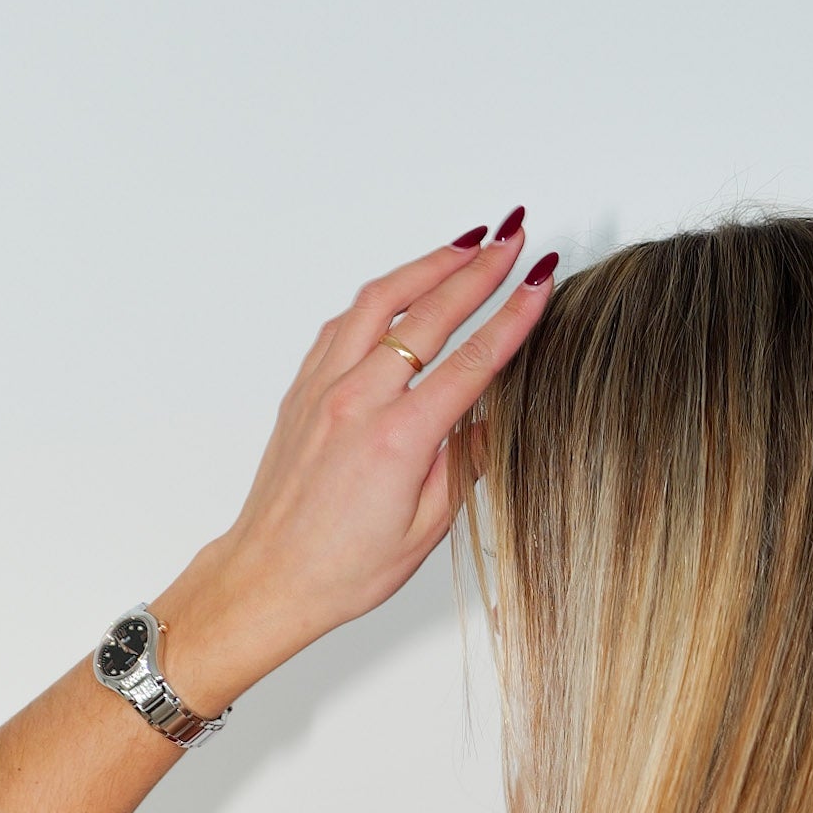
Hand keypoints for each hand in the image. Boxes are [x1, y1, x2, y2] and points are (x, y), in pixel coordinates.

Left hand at [155, 220, 558, 704]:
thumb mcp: (427, 528)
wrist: (271, 576)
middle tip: (514, 236)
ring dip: (427, 264)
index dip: (512, 315)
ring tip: (467, 243)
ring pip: (380, 301)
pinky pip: (344, 322)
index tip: (541, 280)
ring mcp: (324, 388)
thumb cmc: (344, 569)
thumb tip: (494, 416)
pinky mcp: (303, 388)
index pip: (471, 361)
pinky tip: (403, 286)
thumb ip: (464, 463)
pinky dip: (381, 295)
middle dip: (478, 268)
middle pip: (429, 313)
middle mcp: (357, 402)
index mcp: (398, 440)